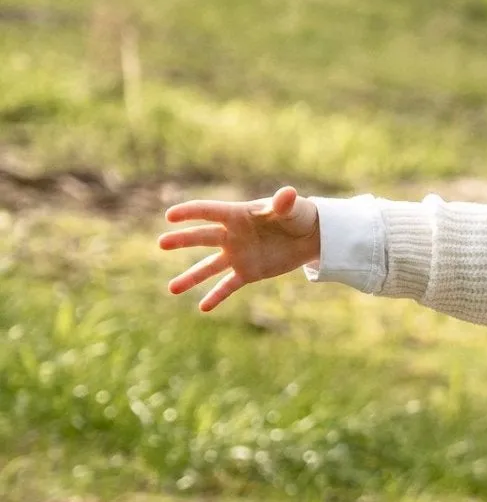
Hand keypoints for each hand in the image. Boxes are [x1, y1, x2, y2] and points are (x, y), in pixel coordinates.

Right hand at [160, 187, 320, 311]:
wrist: (309, 237)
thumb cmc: (298, 216)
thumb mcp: (291, 209)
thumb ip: (284, 204)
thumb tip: (288, 193)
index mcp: (238, 215)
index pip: (209, 212)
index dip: (190, 212)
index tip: (170, 216)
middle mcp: (232, 235)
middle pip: (202, 237)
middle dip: (182, 240)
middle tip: (161, 244)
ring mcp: (237, 255)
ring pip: (208, 267)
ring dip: (190, 277)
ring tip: (172, 289)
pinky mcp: (247, 272)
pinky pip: (228, 286)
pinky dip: (216, 296)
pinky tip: (203, 307)